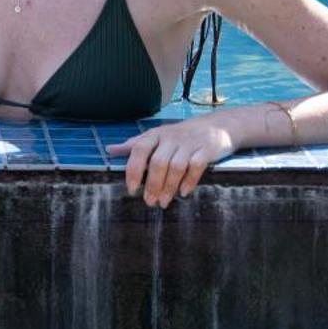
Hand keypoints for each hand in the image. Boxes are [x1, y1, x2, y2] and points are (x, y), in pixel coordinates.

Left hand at [107, 118, 235, 207]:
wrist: (218, 126)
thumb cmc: (180, 135)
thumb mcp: (156, 136)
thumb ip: (134, 145)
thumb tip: (109, 150)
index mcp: (156, 134)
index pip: (140, 149)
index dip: (134, 169)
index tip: (131, 189)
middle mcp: (171, 137)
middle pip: (158, 162)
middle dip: (152, 184)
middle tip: (149, 201)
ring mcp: (190, 143)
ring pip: (176, 166)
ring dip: (169, 187)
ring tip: (163, 202)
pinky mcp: (206, 150)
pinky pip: (196, 166)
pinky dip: (189, 181)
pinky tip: (183, 193)